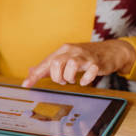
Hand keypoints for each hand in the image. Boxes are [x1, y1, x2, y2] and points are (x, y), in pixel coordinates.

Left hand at [21, 40, 135, 87]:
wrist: (109, 51)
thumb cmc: (85, 56)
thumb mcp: (66, 58)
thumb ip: (49, 66)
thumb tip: (31, 72)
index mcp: (63, 50)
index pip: (46, 62)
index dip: (36, 74)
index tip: (26, 85)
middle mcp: (72, 51)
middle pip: (56, 63)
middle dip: (57, 77)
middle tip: (63, 81)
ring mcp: (85, 56)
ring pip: (70, 65)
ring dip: (69, 77)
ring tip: (72, 79)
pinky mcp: (96, 63)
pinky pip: (89, 72)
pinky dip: (85, 79)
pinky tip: (84, 81)